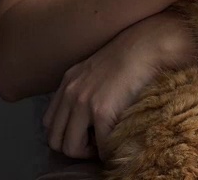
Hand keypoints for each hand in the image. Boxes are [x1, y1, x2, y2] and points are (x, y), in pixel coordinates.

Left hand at [43, 11, 196, 159]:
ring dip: (88, 153)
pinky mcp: (101, 110)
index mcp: (68, 82)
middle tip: (96, 144)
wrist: (148, 45)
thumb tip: (92, 114)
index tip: (88, 134)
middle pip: (54, 139)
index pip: (50, 122)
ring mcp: (83, 102)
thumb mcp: (99, 69)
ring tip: (105, 145)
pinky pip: (98, 145)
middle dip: (75, 148)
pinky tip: (119, 142)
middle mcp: (70, 92)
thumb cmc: (133, 55)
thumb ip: (89, 87)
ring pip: (69, 148)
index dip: (67, 134)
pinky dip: (108, 150)